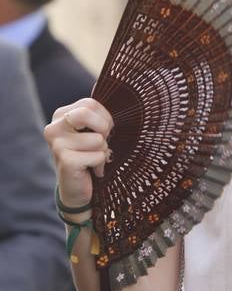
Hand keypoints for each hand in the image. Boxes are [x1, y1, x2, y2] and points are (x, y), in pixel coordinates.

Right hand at [45, 98, 113, 212]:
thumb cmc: (87, 154)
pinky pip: (98, 156)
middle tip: (102, 142)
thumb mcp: (90, 131)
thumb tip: (118, 102)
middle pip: (87, 113)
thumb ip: (96, 117)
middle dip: (104, 128)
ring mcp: (57, 145)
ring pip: (97, 139)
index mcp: (60, 115)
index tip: (103, 131)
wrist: (75, 188)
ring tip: (92, 159)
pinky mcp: (66, 161)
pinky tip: (90, 169)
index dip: (104, 117)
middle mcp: (54, 128)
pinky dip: (100, 164)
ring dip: (102, 151)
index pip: (90, 103)